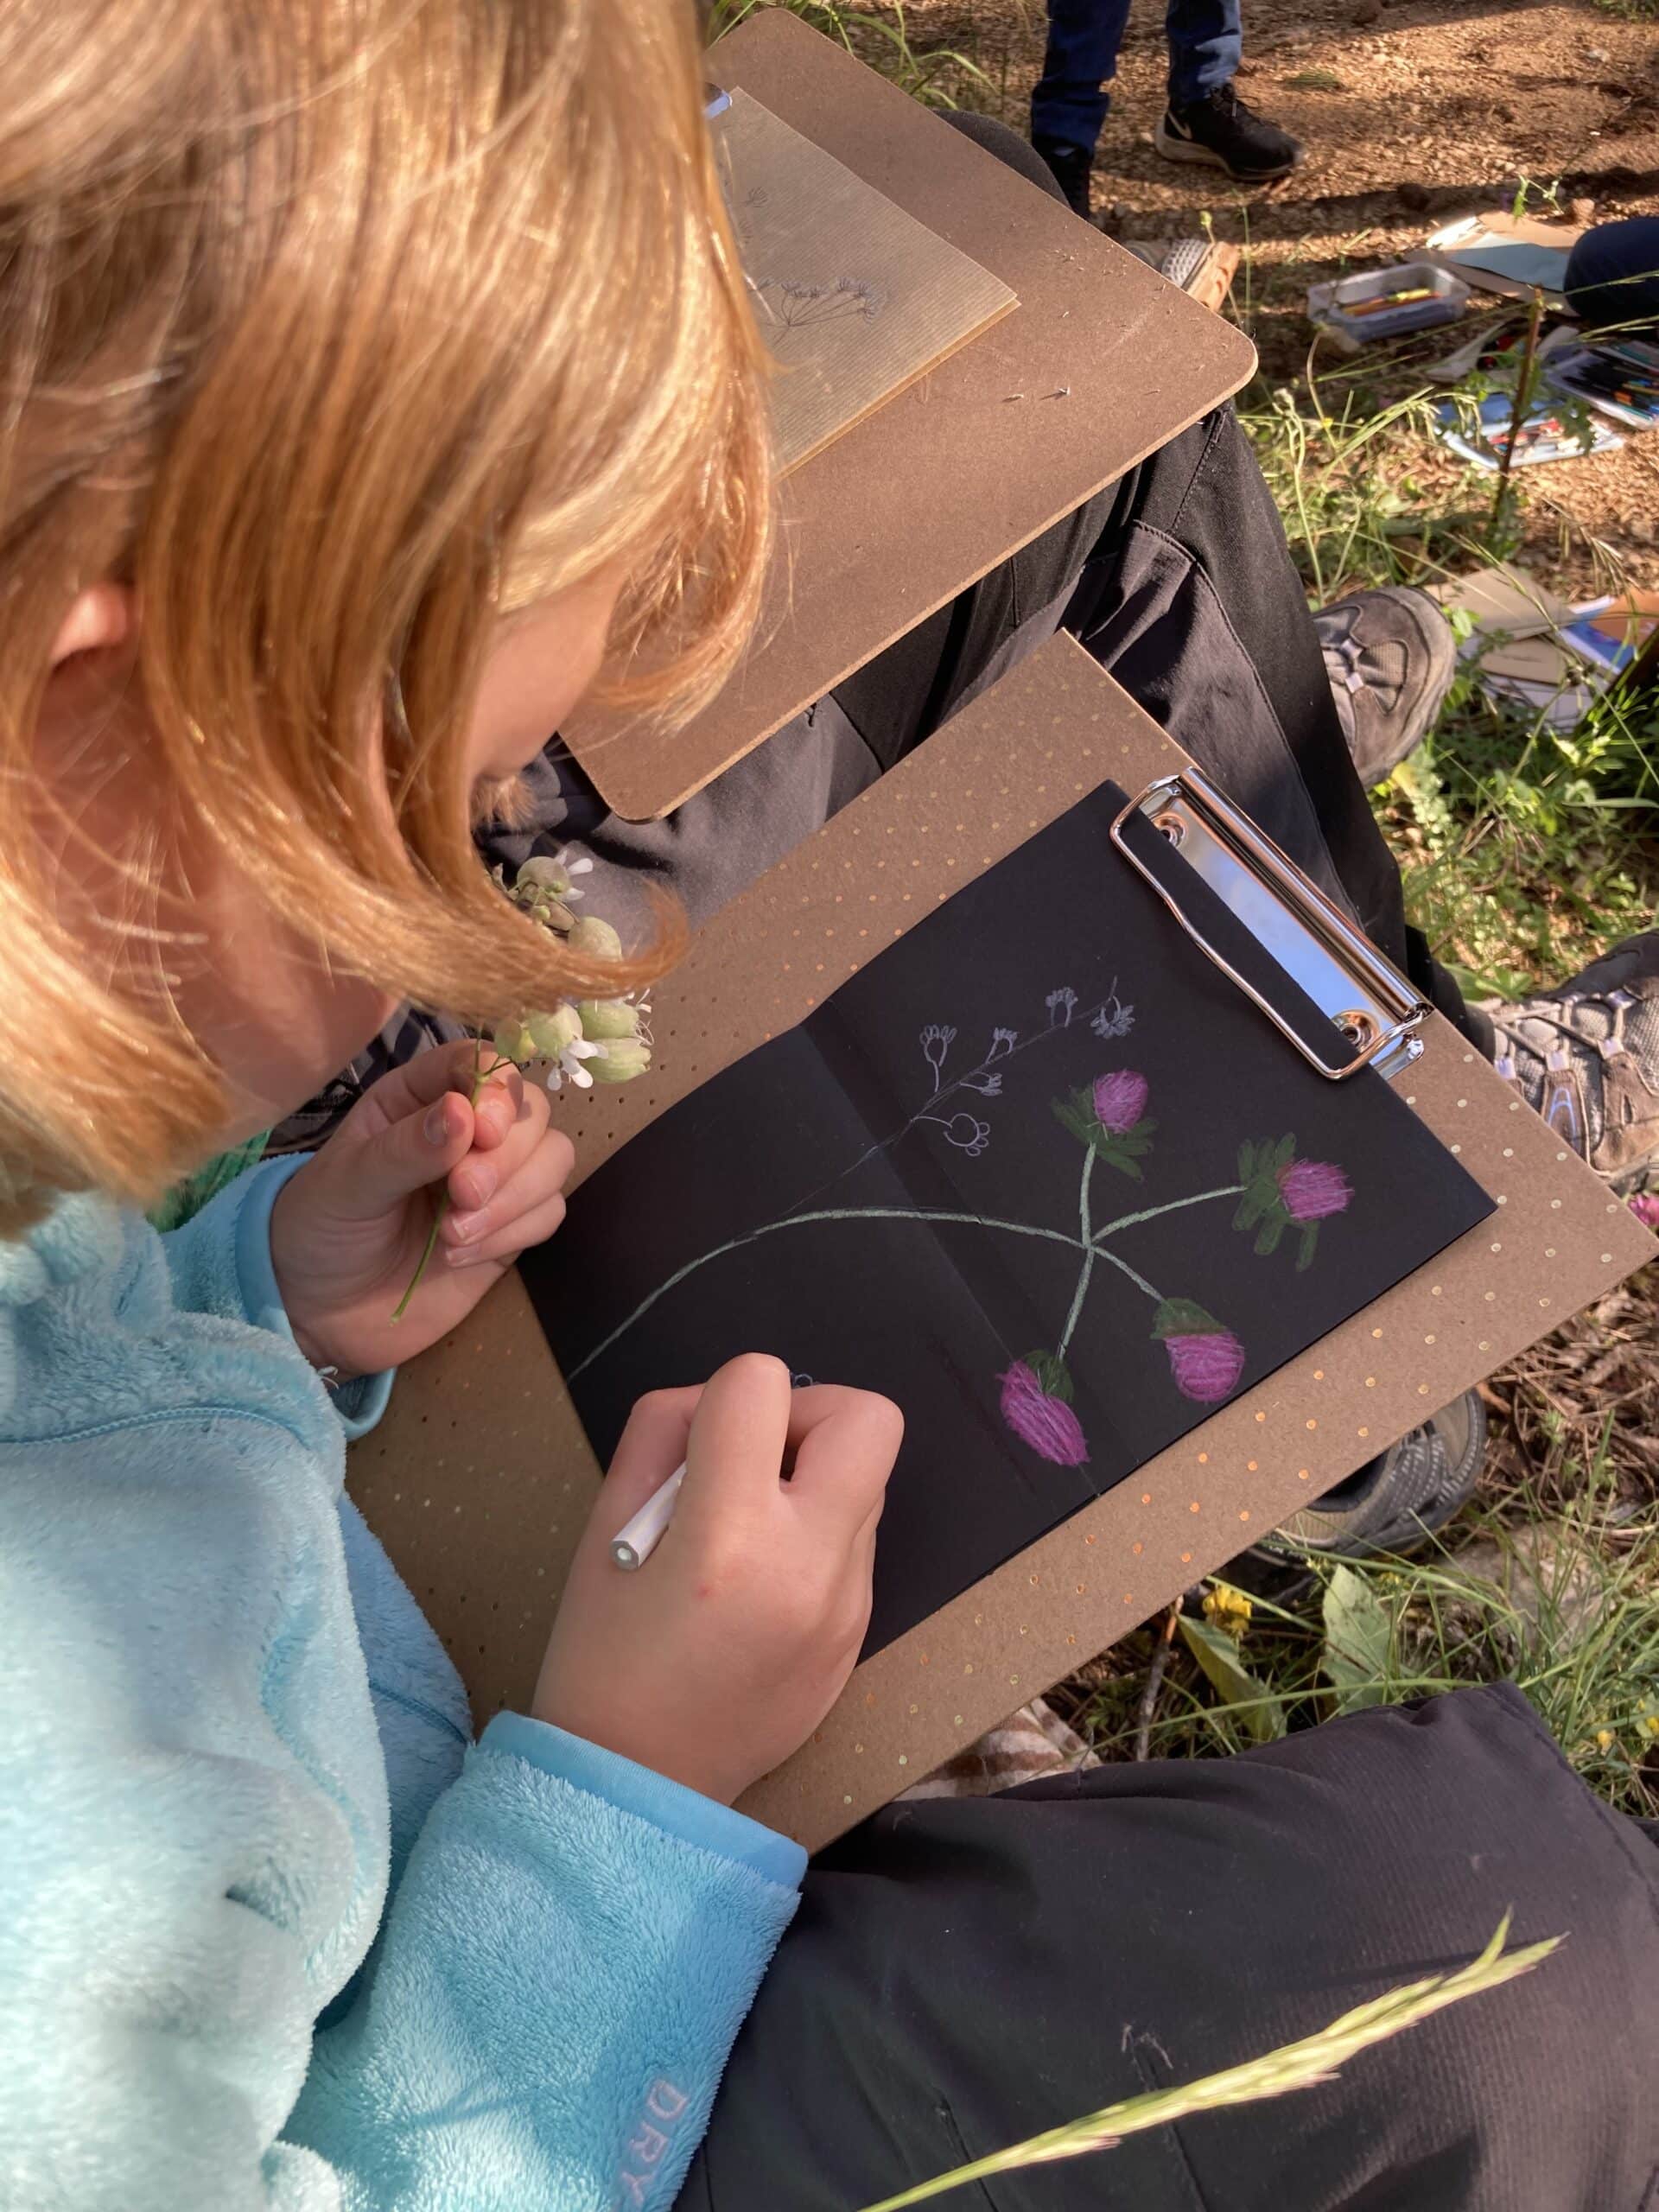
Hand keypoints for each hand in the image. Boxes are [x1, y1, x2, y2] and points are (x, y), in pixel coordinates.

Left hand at [270, 1040, 574, 1377]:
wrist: (323, 1312)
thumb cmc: (322, 1231)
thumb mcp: (347, 1185)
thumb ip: (405, 1149)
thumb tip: (464, 1112)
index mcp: (419, 1097)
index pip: (481, 1063)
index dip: (497, 1089)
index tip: (484, 1131)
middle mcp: (466, 1129)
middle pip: (530, 1111)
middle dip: (505, 1156)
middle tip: (461, 1195)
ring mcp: (495, 1178)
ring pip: (553, 1157)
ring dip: (514, 1197)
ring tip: (452, 1235)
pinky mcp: (512, 1226)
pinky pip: (549, 1211)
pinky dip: (514, 1232)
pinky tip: (460, 1255)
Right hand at [534, 1355, 902, 1804]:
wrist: (638, 1787)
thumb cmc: (602, 1657)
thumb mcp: (602, 1531)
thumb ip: (659, 1439)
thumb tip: (715, 1404)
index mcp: (730, 1535)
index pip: (761, 1383)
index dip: (723, 1396)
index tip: (696, 1449)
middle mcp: (810, 1564)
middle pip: (870, 1417)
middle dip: (809, 1416)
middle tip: (752, 1464)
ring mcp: (848, 1603)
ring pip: (868, 1477)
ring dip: (814, 1477)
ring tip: (747, 1527)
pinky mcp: (861, 1632)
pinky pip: (858, 1539)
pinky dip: (817, 1531)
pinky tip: (760, 1579)